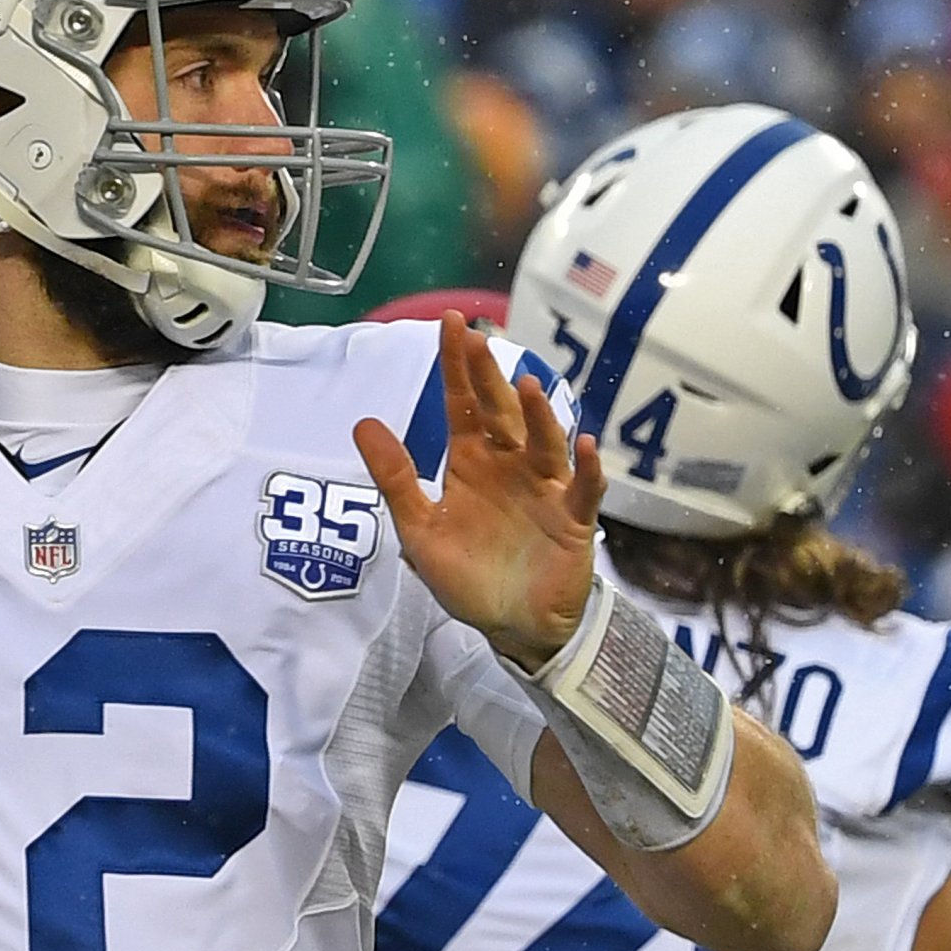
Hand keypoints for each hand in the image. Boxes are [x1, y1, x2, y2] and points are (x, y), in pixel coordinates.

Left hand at [354, 312, 605, 669]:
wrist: (514, 627)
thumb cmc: (470, 577)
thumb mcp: (421, 531)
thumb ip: (396, 479)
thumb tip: (362, 422)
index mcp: (472, 462)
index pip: (462, 405)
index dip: (457, 366)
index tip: (451, 323)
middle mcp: (510, 465)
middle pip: (501, 412)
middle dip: (489, 376)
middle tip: (478, 336)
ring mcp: (545, 488)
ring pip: (544, 442)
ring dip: (539, 415)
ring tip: (528, 386)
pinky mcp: (573, 519)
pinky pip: (584, 489)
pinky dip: (588, 468)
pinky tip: (586, 445)